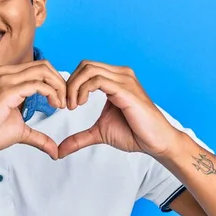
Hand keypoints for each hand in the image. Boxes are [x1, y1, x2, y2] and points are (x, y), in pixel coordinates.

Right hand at [0, 60, 66, 158]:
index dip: (55, 82)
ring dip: (58, 87)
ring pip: (43, 71)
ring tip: (61, 104)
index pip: (39, 68)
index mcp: (8, 77)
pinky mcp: (7, 90)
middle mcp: (6, 73)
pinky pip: (37, 84)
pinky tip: (54, 106)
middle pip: (44, 65)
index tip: (62, 100)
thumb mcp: (20, 131)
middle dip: (60, 82)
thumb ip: (38, 136)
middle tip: (66, 101)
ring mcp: (6, 79)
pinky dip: (51, 93)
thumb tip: (54, 151)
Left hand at [58, 60, 180, 158]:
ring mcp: (124, 79)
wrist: (156, 142)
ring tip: (72, 106)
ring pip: (88, 70)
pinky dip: (82, 90)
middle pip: (85, 65)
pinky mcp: (125, 89)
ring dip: (73, 87)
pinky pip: (97, 81)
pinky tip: (79, 104)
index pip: (86, 68)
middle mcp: (120, 74)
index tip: (65, 104)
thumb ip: (79, 137)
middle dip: (69, 84)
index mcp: (115, 78)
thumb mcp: (99, 133)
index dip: (71, 83)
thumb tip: (60, 151)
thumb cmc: (134, 133)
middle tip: (66, 105)